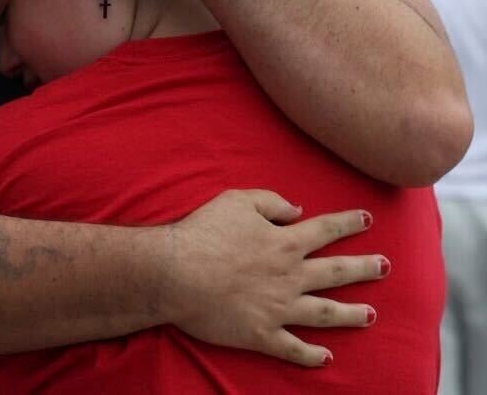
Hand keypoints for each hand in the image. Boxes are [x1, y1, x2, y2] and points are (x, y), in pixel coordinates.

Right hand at [160, 189, 384, 367]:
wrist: (175, 272)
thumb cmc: (202, 232)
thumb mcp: (235, 201)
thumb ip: (270, 202)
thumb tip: (296, 211)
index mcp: (284, 243)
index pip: (325, 230)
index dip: (348, 223)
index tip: (368, 219)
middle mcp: (290, 277)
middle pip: (336, 273)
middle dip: (364, 268)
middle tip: (385, 266)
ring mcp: (279, 309)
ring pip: (325, 313)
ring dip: (351, 314)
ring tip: (371, 315)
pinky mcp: (261, 334)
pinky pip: (293, 348)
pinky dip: (311, 355)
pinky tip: (327, 358)